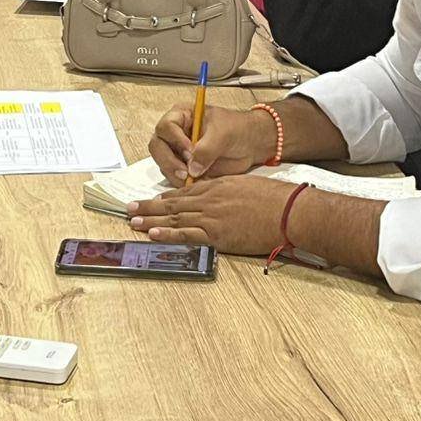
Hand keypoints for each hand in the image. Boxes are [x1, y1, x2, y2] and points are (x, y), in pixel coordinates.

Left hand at [125, 175, 286, 253]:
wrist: (290, 211)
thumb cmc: (275, 199)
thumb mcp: (246, 185)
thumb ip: (227, 190)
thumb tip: (217, 197)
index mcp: (217, 186)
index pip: (185, 191)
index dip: (166, 197)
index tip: (152, 200)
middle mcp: (210, 199)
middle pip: (173, 203)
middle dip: (150, 206)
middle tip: (130, 208)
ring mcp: (212, 217)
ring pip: (175, 218)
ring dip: (152, 219)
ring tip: (134, 221)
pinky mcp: (218, 235)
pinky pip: (188, 235)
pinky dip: (169, 234)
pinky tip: (154, 234)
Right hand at [149, 104, 276, 183]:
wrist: (251, 144)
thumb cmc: (238, 129)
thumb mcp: (223, 133)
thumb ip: (206, 149)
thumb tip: (193, 168)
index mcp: (182, 116)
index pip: (166, 126)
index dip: (175, 139)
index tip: (190, 151)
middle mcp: (176, 133)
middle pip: (158, 147)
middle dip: (168, 161)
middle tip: (185, 172)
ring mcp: (178, 151)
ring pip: (163, 164)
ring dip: (174, 174)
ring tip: (192, 179)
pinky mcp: (185, 168)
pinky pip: (174, 177)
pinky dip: (181, 183)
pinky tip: (195, 183)